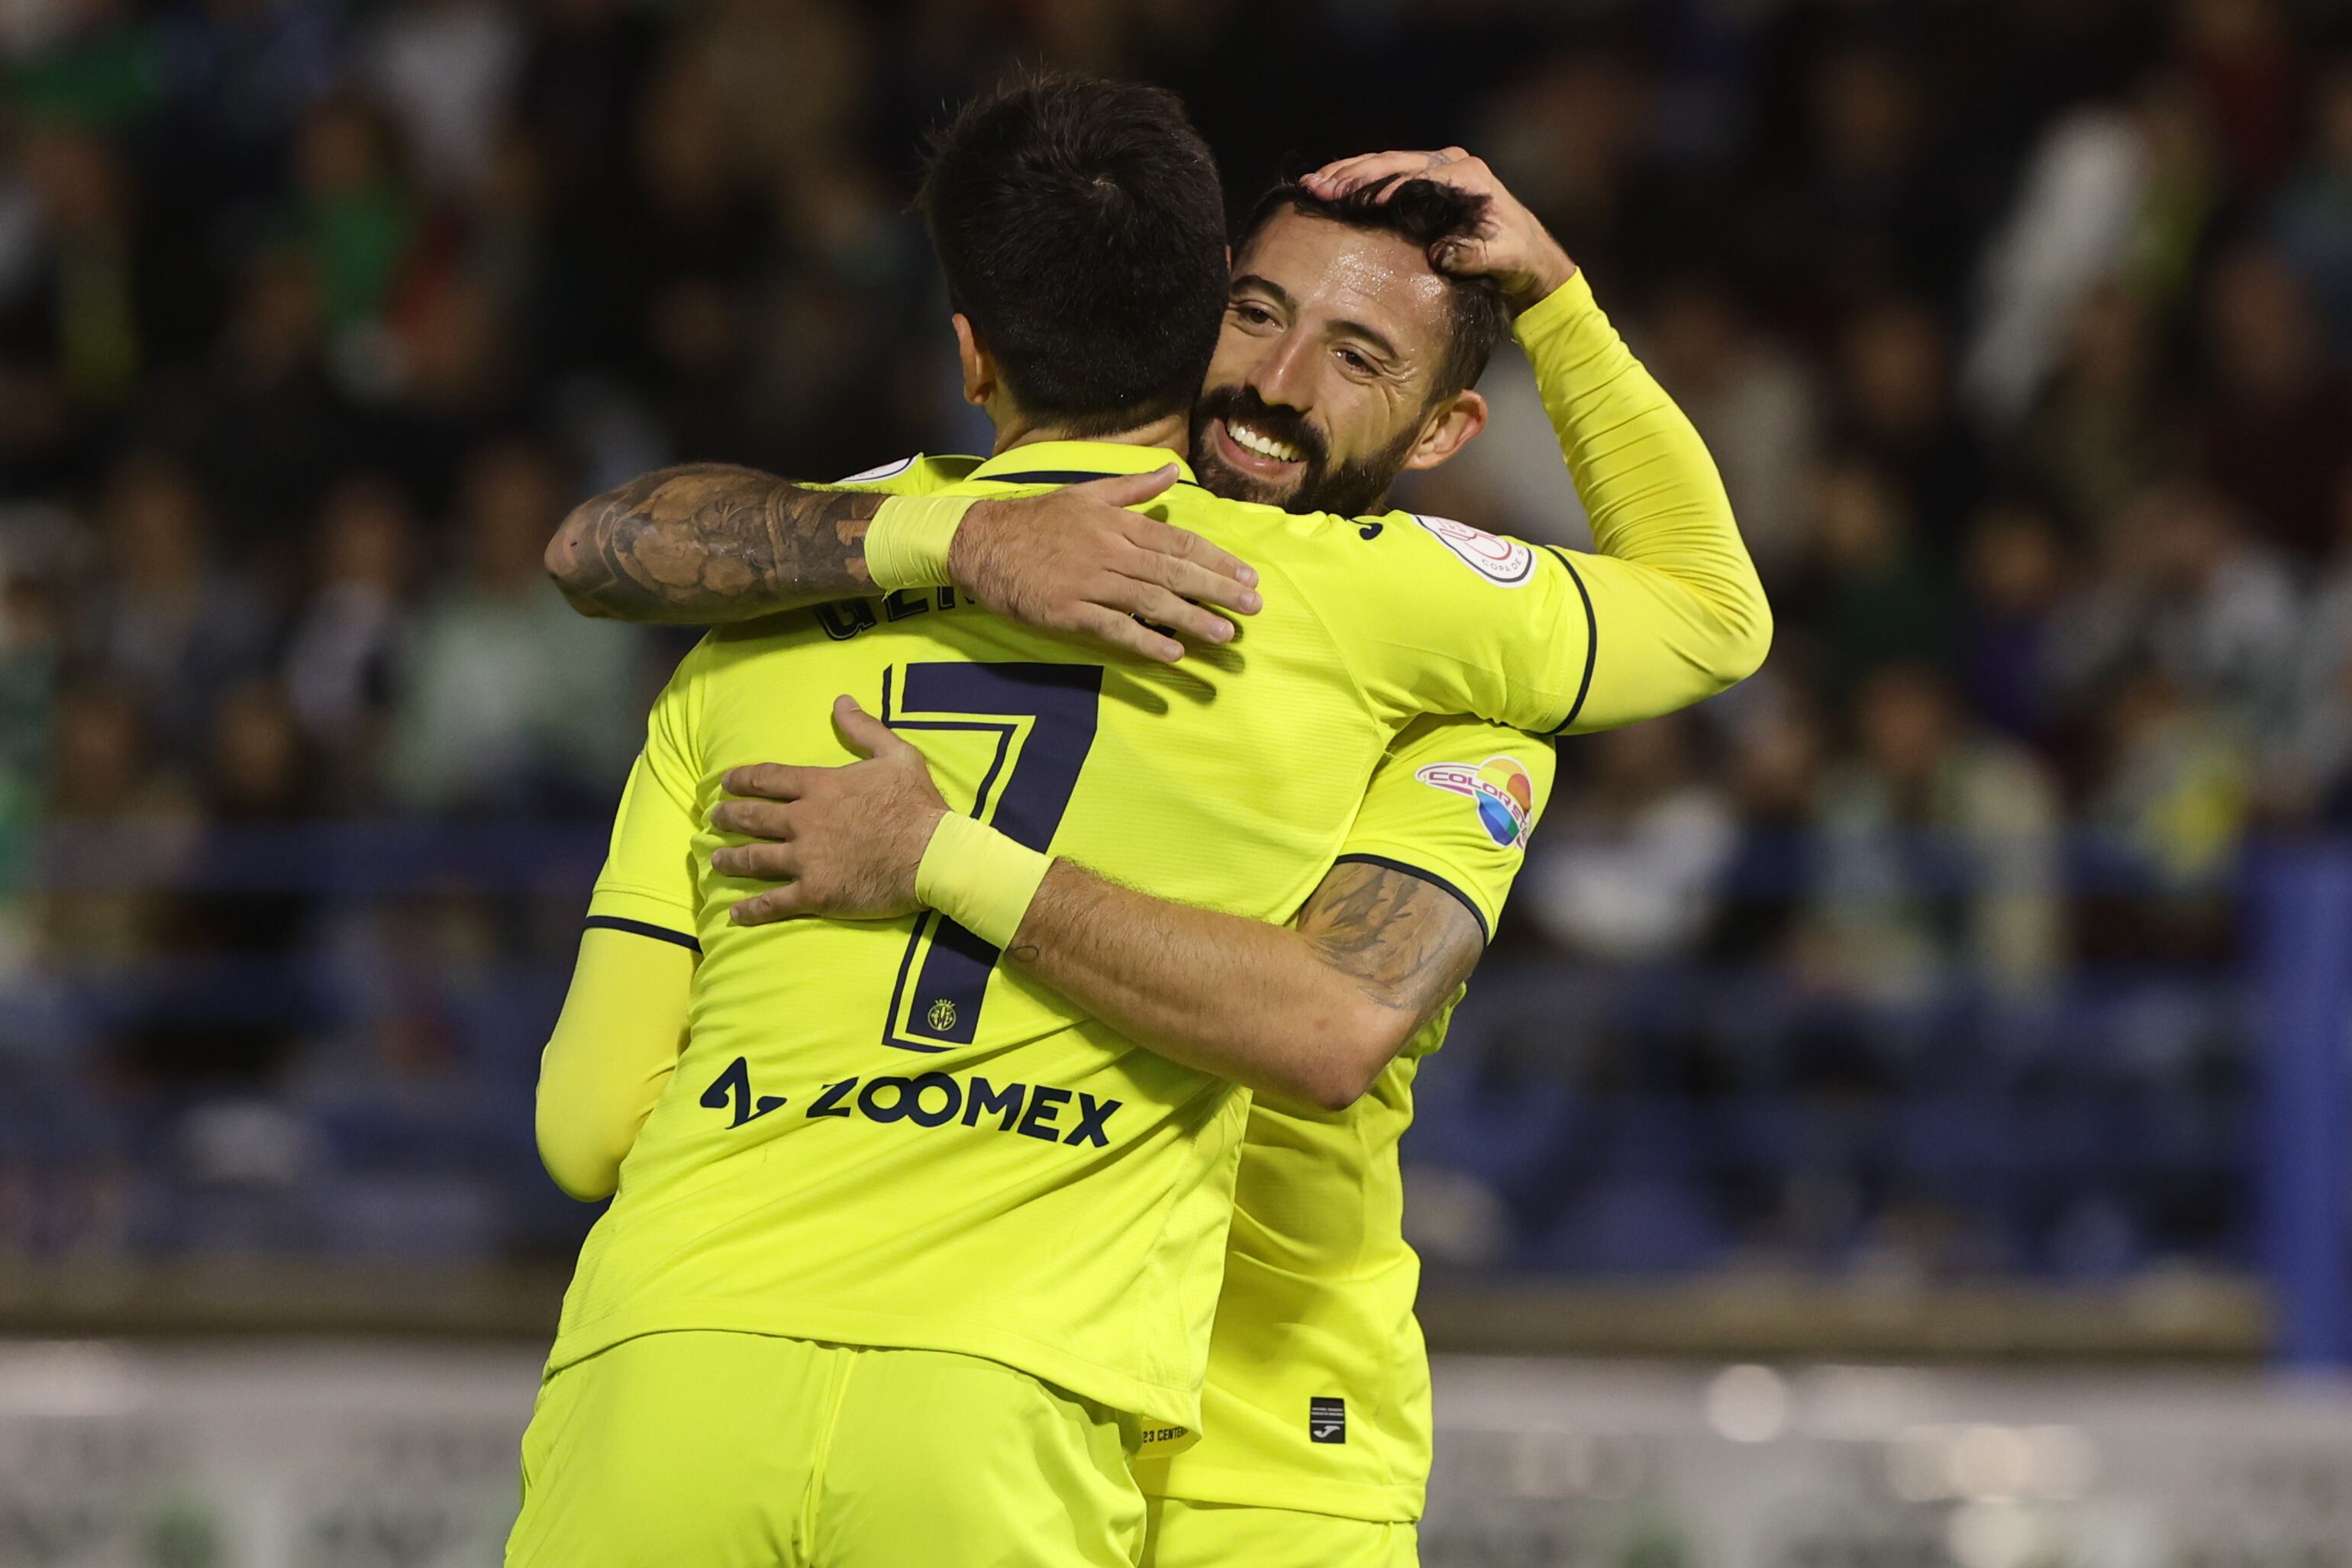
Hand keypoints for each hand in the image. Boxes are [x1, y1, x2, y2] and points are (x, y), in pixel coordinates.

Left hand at [711, 697, 948, 923]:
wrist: (934, 854)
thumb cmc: (917, 804)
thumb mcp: (896, 755)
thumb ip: (864, 729)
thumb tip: (841, 700)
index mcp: (820, 786)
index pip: (768, 778)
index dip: (742, 779)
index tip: (725, 783)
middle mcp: (804, 821)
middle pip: (753, 818)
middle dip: (728, 817)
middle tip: (715, 819)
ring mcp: (806, 859)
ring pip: (754, 859)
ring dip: (730, 859)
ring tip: (715, 860)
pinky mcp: (814, 893)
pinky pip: (773, 902)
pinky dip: (751, 909)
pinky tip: (734, 913)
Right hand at [949, 467, 1262, 662]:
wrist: (981, 542)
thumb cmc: (1036, 519)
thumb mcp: (1086, 493)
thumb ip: (1132, 488)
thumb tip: (1172, 475)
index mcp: (1117, 523)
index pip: (1178, 543)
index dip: (1216, 560)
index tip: (1247, 575)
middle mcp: (1110, 551)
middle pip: (1174, 573)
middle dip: (1218, 590)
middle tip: (1254, 607)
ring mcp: (1089, 582)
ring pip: (1151, 602)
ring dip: (1192, 619)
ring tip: (1226, 635)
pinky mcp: (1068, 611)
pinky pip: (1114, 628)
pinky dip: (1145, 641)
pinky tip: (1173, 654)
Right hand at [1301, 148, 1575, 314]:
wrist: (1529, 260)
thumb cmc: (1517, 259)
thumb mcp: (1500, 258)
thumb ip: (1471, 254)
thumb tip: (1438, 254)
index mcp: (1466, 175)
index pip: (1412, 177)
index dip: (1378, 189)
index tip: (1348, 201)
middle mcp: (1449, 165)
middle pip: (1390, 164)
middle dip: (1350, 176)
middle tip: (1316, 187)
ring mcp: (1436, 171)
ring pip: (1383, 165)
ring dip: (1347, 174)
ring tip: (1313, 184)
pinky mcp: (1426, 183)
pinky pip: (1386, 176)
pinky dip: (1357, 180)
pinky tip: (1331, 186)